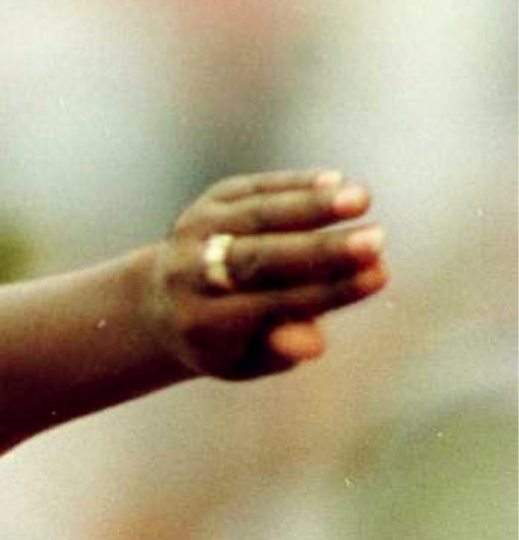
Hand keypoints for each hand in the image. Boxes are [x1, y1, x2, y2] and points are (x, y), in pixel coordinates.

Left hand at [143, 170, 387, 379]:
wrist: (160, 304)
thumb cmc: (224, 339)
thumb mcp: (245, 360)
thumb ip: (278, 352)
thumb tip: (315, 345)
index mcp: (200, 322)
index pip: (271, 304)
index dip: (327, 291)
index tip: (378, 277)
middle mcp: (189, 274)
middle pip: (259, 258)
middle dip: (321, 250)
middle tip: (378, 240)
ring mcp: (194, 233)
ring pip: (257, 216)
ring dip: (311, 205)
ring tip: (362, 199)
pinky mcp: (208, 202)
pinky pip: (254, 190)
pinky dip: (294, 184)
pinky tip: (337, 180)